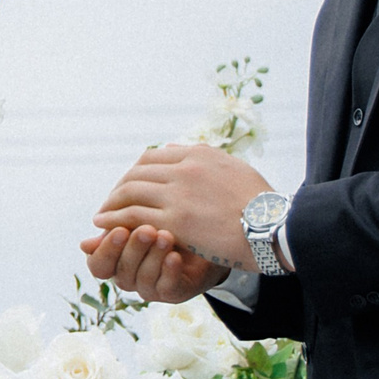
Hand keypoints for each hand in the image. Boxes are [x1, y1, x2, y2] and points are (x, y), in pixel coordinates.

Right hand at [79, 225, 229, 301]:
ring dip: (154, 257)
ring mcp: (151, 287)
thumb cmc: (164, 221)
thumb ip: (117, 225)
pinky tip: (175, 255)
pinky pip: (167, 286)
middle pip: (122, 271)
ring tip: (166, 236)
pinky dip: (169, 270)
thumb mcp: (141, 218)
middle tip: (147, 229)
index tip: (120, 229)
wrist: (205, 233)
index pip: (98, 264)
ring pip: (144, 279)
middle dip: (134, 249)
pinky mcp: (174, 292)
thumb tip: (84, 245)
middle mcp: (129, 277)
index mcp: (114, 260)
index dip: (106, 250)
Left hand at [87, 144, 272, 275]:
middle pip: (137, 173)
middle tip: (111, 203)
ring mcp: (179, 194)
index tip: (128, 187)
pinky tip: (105, 226)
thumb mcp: (235, 169)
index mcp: (199, 155)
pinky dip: (114, 219)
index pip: (152, 158)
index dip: (134, 173)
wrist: (275, 227)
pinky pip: (133, 216)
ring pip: (130, 192)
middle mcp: (186, 168)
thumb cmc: (261, 205)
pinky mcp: (176, 220)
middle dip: (119, 188)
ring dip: (112, 204)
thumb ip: (205, 159)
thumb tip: (175, 151)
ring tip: (103, 217)